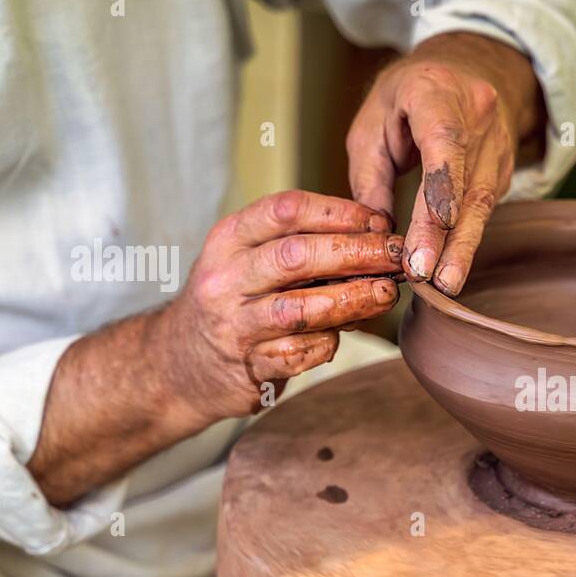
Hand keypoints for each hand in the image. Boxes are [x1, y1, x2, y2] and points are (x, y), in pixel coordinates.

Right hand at [155, 190, 404, 425]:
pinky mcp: (246, 366)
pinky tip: (341, 337)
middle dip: (356, 252)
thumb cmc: (235, 302)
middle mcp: (226, 278)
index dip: (339, 212)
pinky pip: (297, 354)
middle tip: (396, 256)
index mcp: (229, 239)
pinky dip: (327, 344)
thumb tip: (378, 239)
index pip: (286, 210)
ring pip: (300, 309)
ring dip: (352, 300)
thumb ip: (301, 246)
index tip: (379, 222)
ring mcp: (234, 324)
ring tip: (386, 294)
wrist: (179, 363)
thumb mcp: (250, 260)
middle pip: (296, 256)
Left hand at [346, 32, 543, 296]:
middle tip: (433, 276)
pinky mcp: (503, 170)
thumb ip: (371, 177)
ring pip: (482, 203)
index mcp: (437, 91)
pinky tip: (450, 268)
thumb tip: (376, 232)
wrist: (467, 68)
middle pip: (467, 183)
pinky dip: (465, 239)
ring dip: (462, 248)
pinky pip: (484, 208)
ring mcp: (497, 144)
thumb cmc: (409, 96)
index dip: (444, 185)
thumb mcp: (373, 123)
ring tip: (446, 284)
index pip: (446, 141)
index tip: (438, 224)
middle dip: (449, 235)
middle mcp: (477, 115)